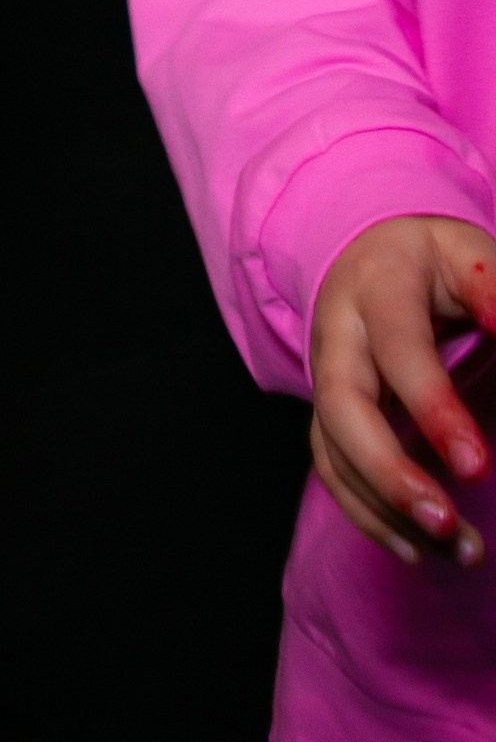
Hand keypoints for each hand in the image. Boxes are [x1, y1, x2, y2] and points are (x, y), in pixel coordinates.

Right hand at [309, 217, 495, 563]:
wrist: (371, 255)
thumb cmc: (435, 261)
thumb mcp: (468, 253)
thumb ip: (493, 287)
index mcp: (377, 286)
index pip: (398, 349)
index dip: (433, 408)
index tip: (477, 467)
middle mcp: (338, 335)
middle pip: (342, 407)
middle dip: (389, 473)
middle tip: (448, 524)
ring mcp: (326, 378)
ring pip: (335, 450)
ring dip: (389, 510)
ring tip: (460, 551)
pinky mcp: (328, 416)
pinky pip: (335, 472)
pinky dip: (371, 518)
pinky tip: (420, 551)